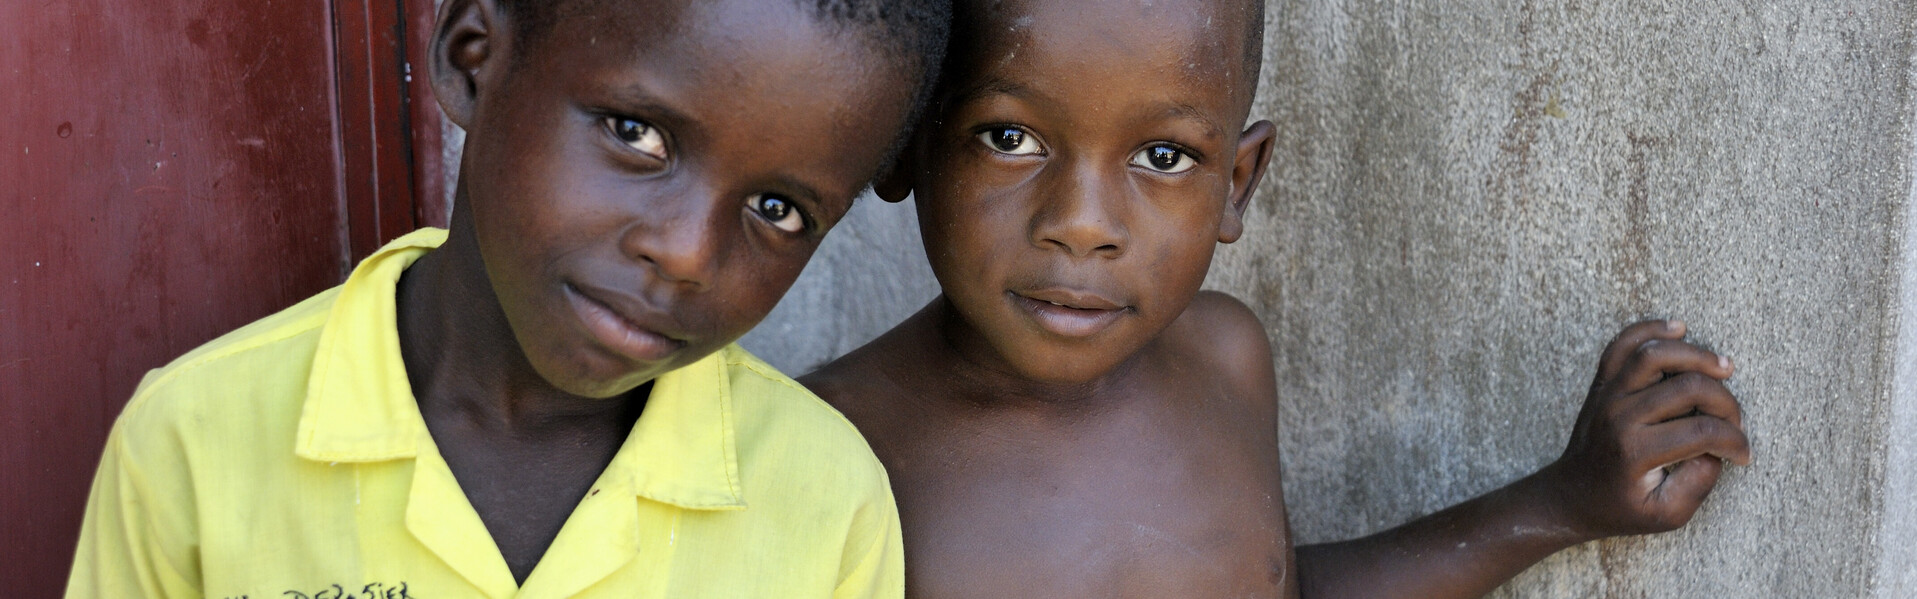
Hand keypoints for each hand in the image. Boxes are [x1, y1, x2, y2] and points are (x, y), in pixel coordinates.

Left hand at [1540, 319, 1751, 538]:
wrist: (1573, 495)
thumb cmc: (1623, 506)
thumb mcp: (1666, 514)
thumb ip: (1698, 484)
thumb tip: (1717, 448)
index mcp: (1635, 451)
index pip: (1702, 431)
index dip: (1734, 441)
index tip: (1742, 454)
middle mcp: (1619, 416)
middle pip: (1686, 387)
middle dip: (1726, 402)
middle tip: (1736, 420)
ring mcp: (1608, 395)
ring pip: (1654, 353)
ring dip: (1696, 355)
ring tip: (1723, 368)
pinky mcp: (1602, 383)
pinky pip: (1622, 343)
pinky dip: (1651, 328)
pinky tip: (1679, 328)